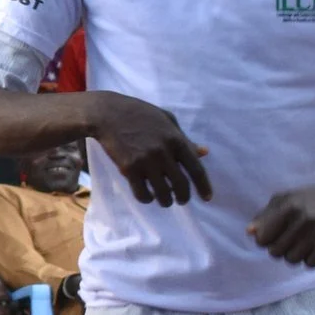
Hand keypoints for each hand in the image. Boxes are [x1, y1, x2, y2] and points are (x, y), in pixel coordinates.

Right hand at [90, 93, 210, 207]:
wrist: (107, 114)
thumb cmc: (139, 113)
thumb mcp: (167, 120)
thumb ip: (184, 138)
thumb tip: (203, 152)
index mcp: (176, 139)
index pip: (196, 169)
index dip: (204, 187)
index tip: (207, 198)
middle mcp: (163, 152)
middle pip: (181, 185)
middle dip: (183, 198)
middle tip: (181, 200)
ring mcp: (145, 162)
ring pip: (162, 193)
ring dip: (166, 201)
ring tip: (165, 200)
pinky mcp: (128, 169)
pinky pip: (142, 193)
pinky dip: (147, 199)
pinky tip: (148, 196)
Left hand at [248, 180, 314, 266]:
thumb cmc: (306, 199)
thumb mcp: (283, 199)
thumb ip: (264, 216)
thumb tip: (250, 233)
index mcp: (287, 207)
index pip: (263, 239)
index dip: (264, 240)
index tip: (272, 236)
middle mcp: (302, 219)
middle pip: (276, 252)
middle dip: (278, 249)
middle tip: (287, 241)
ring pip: (292, 260)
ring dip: (293, 255)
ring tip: (299, 244)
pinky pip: (311, 264)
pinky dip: (309, 260)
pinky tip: (312, 249)